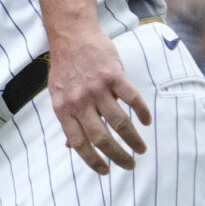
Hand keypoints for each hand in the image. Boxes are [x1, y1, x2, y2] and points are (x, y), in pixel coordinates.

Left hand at [45, 30, 150, 175]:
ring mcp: (97, 89)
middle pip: (101, 137)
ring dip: (133, 139)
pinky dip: (141, 112)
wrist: (72, 35)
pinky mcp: (114, 75)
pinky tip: (146, 122)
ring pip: (119, 122)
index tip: (106, 171)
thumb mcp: (58, 95)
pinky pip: (131, 99)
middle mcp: (80, 102)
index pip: (79, 143)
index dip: (93, 160)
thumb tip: (72, 146)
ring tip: (141, 149)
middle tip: (130, 165)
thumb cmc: (65, 67)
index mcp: (64, 109)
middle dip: (118, 156)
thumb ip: (68, 119)